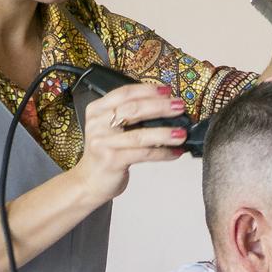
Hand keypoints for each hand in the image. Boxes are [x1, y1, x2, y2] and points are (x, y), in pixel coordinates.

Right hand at [73, 82, 188, 203]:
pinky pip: (143, 154)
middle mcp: (98, 123)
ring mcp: (104, 142)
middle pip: (133, 109)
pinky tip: (175, 152)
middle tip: (179, 107)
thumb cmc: (105, 153)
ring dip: (165, 133)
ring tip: (181, 133)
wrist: (89, 181)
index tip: (167, 90)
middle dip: (160, 107)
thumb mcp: (110, 129)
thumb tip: (164, 108)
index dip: (148, 90)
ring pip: (140, 134)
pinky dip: (162, 153)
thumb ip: (129, 116)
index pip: (125, 93)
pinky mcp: (112, 160)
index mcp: (97, 110)